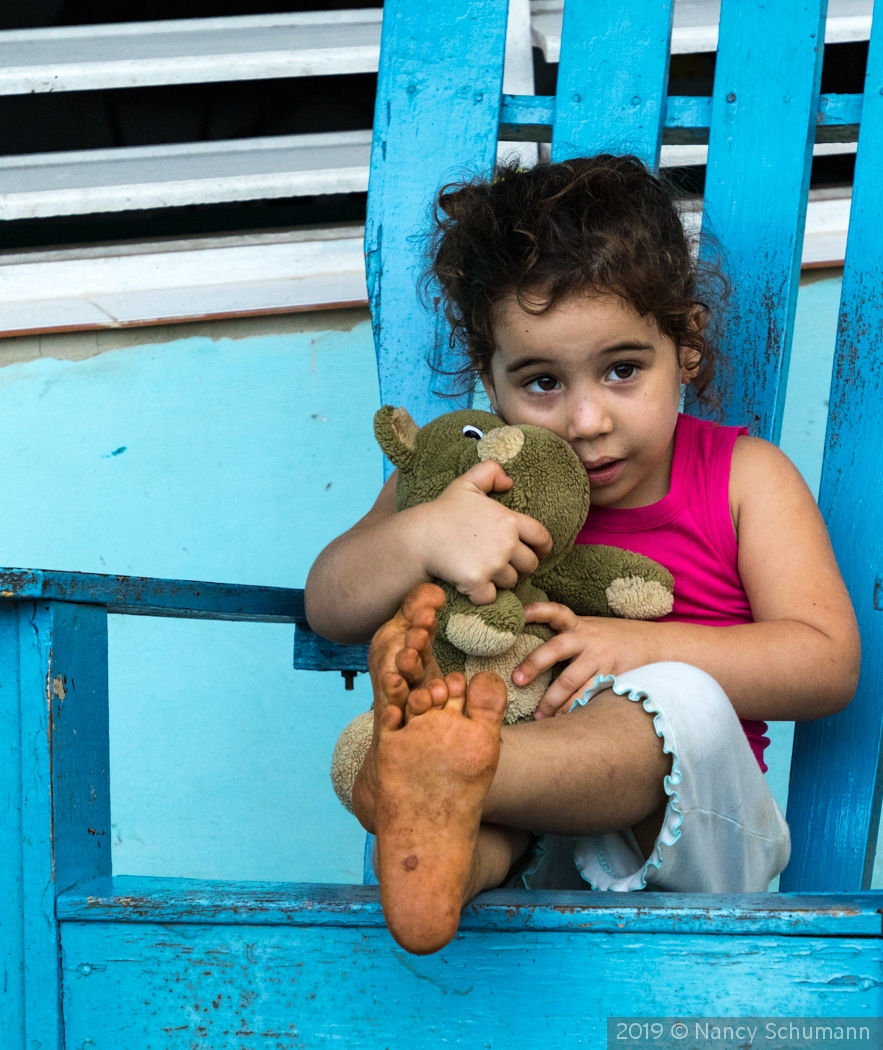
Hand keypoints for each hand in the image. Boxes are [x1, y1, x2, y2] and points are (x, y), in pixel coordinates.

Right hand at [414, 462, 551, 604]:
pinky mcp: (477, 582)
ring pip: (511, 582)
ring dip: (501, 580)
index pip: (541, 537)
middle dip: (519, 566)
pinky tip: (473, 585)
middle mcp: (505, 543)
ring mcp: (492, 565)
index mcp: (508, 520)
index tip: (538, 552)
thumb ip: (490, 472)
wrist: (420, 536)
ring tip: (485, 571)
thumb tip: (510, 482)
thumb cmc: (444, 510)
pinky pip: (491, 597)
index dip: (543, 547)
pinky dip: (484, 595)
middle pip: (529, 565)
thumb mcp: (467, 483)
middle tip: (503, 563)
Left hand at [513, 603, 655, 717]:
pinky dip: (574, 709)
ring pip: (570, 681)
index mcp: (580, 625)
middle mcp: (588, 639)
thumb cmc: (614, 638)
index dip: (537, 611)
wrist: (657, 644)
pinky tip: (563, 721)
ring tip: (538, 715)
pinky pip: (588, 696)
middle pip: (556, 649)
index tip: (520, 614)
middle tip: (516, 681)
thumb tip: (531, 648)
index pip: (556, 612)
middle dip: (533, 665)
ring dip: (552, 701)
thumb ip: (568, 634)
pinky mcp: (611, 678)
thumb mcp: (592, 628)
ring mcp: (600, 659)